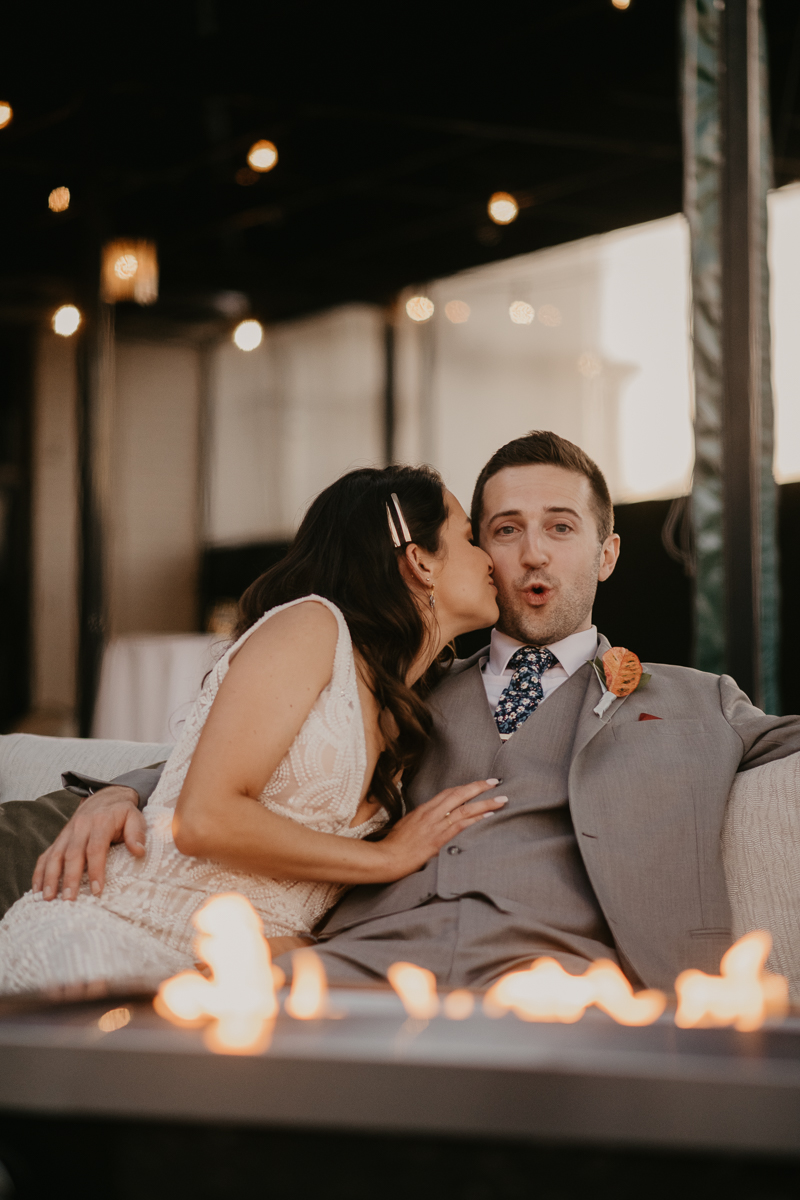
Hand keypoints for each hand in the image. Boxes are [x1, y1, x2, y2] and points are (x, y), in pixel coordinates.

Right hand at [32, 786, 145, 901]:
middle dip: (69, 878)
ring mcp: (67, 833)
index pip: (95, 848)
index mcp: (100, 822)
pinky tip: (37, 890)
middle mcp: (80, 827)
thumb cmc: (122, 812)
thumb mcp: (135, 817)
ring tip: (48, 898)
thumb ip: (137, 833)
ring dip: (50, 877)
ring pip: (55, 856)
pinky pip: (46, 856)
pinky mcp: (59, 839)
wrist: (105, 797)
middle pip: (72, 854)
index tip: (97, 890)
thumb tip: (139, 851)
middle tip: (69, 900)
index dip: (95, 870)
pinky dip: (40, 873)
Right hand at [371, 779, 506, 881]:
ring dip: (485, 802)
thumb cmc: (393, 845)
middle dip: (479, 787)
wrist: (386, 858)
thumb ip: (421, 821)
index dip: (465, 787)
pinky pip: (461, 825)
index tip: (478, 783)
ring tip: (501, 799)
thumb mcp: (407, 826)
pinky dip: (477, 819)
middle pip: (459, 795)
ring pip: (464, 808)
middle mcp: (431, 814)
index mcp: (423, 809)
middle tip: (496, 782)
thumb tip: (432, 821)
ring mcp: (435, 826)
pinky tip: (489, 816)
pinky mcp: (439, 840)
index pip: (448, 792)